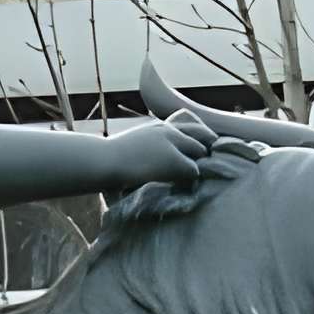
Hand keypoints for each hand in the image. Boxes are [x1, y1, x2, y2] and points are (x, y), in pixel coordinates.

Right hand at [108, 112, 257, 189]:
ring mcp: (172, 144)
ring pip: (200, 151)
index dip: (197, 140)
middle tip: (211, 165)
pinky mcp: (174, 160)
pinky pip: (194, 171)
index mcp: (157, 127)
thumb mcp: (128, 149)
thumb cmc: (105, 160)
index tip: (200, 151)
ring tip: (200, 178)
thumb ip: (143, 152)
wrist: (101, 160)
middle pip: (202, 135)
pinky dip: (192, 180)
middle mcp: (168, 130)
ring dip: (200, 164)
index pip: (189, 126)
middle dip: (207, 149)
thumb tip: (140, 167)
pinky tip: (186, 187)